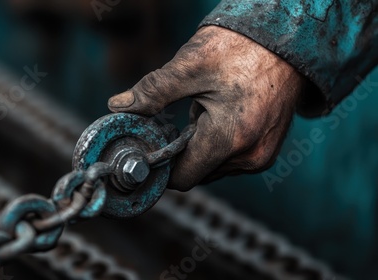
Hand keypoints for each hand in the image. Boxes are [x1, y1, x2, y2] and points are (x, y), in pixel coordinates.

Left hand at [108, 25, 305, 190]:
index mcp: (230, 139)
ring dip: (201, 147)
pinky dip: (219, 144)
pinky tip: (220, 115)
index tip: (150, 146)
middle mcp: (250, 156)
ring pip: (214, 167)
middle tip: (177, 121)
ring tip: (205, 110)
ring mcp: (263, 155)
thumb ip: (152, 91)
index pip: (183, 178)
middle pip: (198, 173)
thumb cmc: (240, 48)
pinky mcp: (268, 150)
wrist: (285, 40)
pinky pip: (232, 159)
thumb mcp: (190, 66)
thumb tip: (117, 107)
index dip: (161, 166)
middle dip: (182, 153)